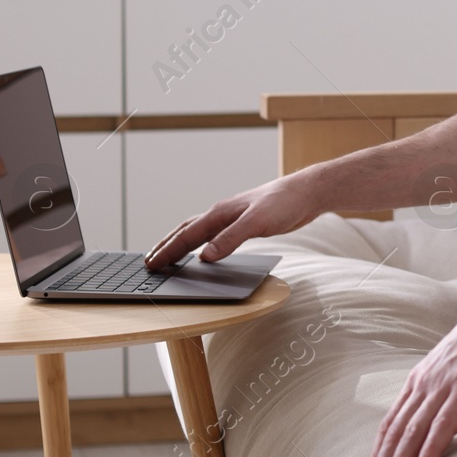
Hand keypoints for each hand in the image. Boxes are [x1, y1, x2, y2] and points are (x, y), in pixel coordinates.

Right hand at [145, 168, 327, 269]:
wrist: (307, 193)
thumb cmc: (284, 203)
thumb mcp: (256, 223)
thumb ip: (231, 238)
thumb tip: (205, 256)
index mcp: (220, 213)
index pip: (187, 235)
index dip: (168, 251)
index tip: (151, 263)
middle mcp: (222, 214)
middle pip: (186, 231)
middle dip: (167, 247)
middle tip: (150, 262)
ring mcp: (233, 218)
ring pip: (199, 232)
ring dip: (182, 244)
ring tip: (168, 257)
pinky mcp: (245, 224)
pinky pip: (215, 236)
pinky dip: (202, 245)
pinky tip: (204, 253)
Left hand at [364, 283, 456, 456]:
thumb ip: (444, 387)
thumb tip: (442, 410)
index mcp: (421, 377)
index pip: (391, 421)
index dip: (379, 451)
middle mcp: (425, 382)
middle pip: (396, 431)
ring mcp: (444, 384)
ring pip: (412, 432)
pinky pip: (443, 424)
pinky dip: (429, 449)